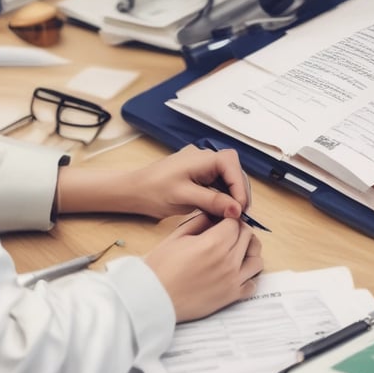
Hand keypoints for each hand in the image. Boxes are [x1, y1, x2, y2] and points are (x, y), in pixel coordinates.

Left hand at [125, 144, 249, 219]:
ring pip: (227, 178)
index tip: (240, 208)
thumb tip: (236, 209)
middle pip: (233, 171)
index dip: (240, 186)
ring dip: (232, 195)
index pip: (232, 165)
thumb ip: (212, 201)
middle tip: (238, 214)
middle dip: (239, 192)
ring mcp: (201, 166)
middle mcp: (204, 158)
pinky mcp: (198, 175)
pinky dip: (222, 196)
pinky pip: (218, 183)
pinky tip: (220, 210)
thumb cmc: (153, 190)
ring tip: (230, 214)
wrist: (133, 191)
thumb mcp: (184, 197)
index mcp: (202, 158)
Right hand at [145, 213, 262, 321]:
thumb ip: (200, 221)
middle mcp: (227, 260)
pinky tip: (235, 272)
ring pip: (256, 258)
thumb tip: (214, 214)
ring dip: (249, 251)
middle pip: (247, 236)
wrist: (153, 297)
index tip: (224, 220)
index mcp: (213, 242)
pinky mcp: (231, 296)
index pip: (235, 222)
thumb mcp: (177, 236)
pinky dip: (248, 276)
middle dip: (239, 231)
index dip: (229, 218)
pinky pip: (253, 283)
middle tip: (227, 233)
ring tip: (236, 251)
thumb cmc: (161, 267)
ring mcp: (232, 280)